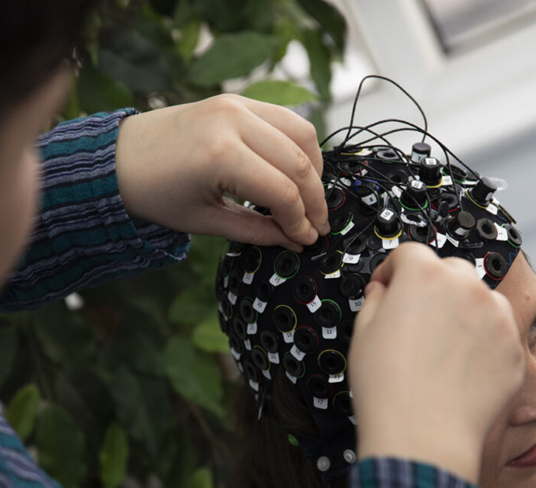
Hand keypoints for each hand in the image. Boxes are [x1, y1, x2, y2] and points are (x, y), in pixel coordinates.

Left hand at [115, 94, 328, 250]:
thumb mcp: (206, 221)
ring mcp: (236, 104)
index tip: (306, 240)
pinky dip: (298, 146)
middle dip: (314, 200)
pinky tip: (296, 171)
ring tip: (310, 199)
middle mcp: (233, 121)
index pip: (282, 192)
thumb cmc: (154, 193)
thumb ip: (257, 231)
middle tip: (317, 226)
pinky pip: (284, 119)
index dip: (300, 221)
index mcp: (220, 154)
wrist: (118, 158)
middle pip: (299, 162)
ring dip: (314, 169)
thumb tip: (294, 240)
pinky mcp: (236, 100)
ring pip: (301, 133)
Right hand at [348, 243, 525, 482]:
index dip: (392, 271)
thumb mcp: (363, 331)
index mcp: (424, 276)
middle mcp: (466, 289)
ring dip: (460, 309)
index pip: (408, 254)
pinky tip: (459, 364)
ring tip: (440, 343)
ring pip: (478, 297)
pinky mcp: (514, 347)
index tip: (388, 287)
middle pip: (448, 270)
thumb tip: (383, 290)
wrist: (422, 436)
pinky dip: (482, 338)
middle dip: (430, 286)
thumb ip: (375, 298)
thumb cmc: (389, 389)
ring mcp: (496, 318)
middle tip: (415, 316)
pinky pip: (498, 329)